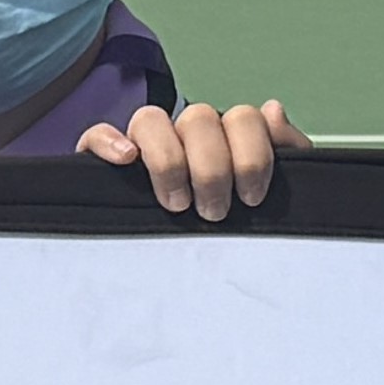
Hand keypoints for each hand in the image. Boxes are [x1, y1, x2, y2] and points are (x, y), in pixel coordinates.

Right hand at [79, 99, 312, 219]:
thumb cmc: (240, 225)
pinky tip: (127, 160)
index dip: (252, 156)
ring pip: (150, 119)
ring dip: (168, 161)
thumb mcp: (278, 192)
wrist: (200, 273)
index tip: (252, 198)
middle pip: (199, 117)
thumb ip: (287, 150)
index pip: (242, 117)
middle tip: (216, 212)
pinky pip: (97, 135)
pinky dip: (109, 141)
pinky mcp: (106, 164)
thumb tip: (273, 111)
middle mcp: (187, 134)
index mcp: (228, 137)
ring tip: (177, 205)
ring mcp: (147, 146)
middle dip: (212, 169)